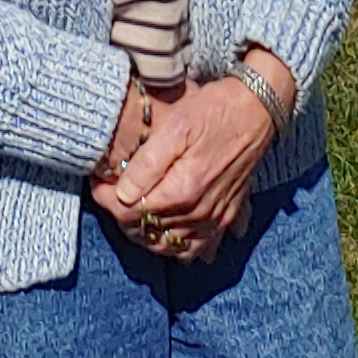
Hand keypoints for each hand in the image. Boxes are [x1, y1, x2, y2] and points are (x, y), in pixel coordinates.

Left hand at [97, 56, 288, 263]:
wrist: (258, 108)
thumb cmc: (214, 111)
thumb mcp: (175, 127)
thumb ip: (147, 165)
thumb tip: (122, 194)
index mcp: (181, 192)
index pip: (128, 214)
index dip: (106, 199)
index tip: (98, 181)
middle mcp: (198, 214)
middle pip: (146, 234)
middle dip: (123, 216)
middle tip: (113, 193)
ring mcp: (215, 219)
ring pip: (170, 247)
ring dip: (147, 234)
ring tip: (136, 210)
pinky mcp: (227, 215)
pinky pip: (201, 249)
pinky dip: (182, 247)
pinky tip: (172, 232)